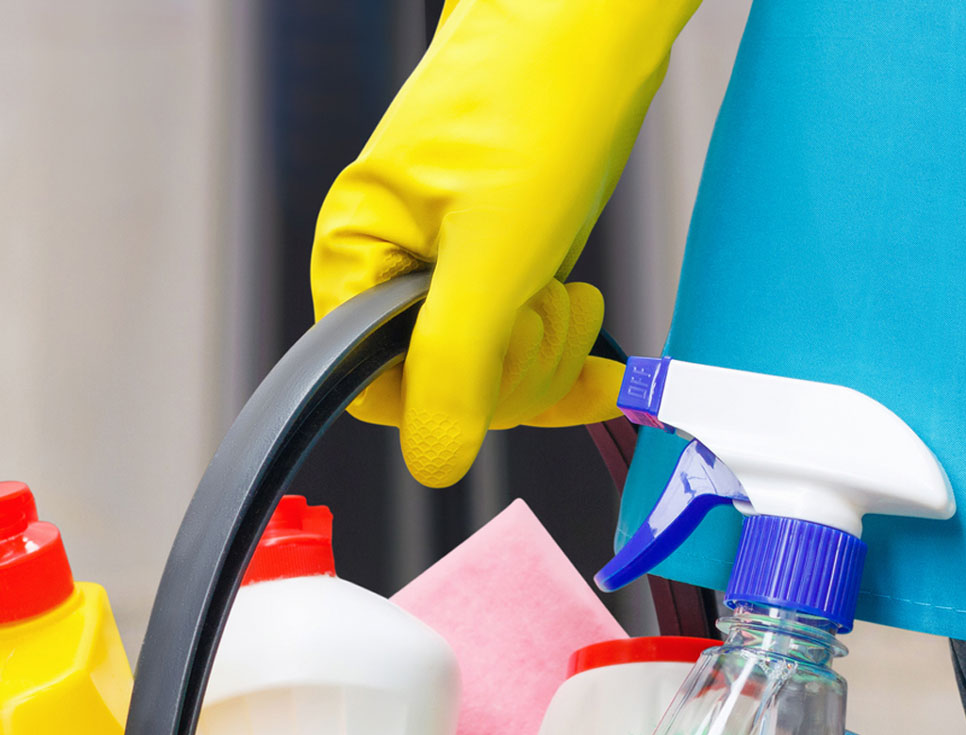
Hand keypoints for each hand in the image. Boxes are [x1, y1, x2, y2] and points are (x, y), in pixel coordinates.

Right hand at [311, 0, 699, 486]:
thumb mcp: (493, 248)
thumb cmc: (534, 96)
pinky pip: (526, 345)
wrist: (592, 18)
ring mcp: (453, 266)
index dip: (445, 394)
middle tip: (543, 304)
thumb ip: (455, 361)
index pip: (376, 388)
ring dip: (548, 352)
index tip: (496, 357)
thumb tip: (433, 460)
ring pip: (493, 373)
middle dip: (513, 366)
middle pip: (443, 389)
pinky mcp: (505, 260)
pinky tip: (606, 372)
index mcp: (358, 258)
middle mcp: (395, 267)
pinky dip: (569, 362)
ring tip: (569, 291)